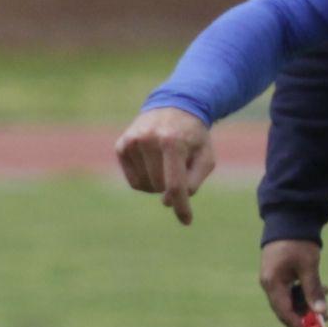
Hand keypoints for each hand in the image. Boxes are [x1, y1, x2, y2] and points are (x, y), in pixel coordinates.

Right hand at [116, 106, 215, 220]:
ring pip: (146, 186)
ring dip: (159, 184)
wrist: (174, 106)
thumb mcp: (206, 157)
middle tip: (180, 167)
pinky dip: (146, 180)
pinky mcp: (122, 146)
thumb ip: (193, 182)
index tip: (186, 221)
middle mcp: (148, 139)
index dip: (181, 205)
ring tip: (167, 161)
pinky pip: (134, 181)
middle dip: (172, 186)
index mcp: (172, 141)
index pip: (175, 184)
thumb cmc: (193, 137)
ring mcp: (132, 142)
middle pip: (160, 186)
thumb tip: (168, 202)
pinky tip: (153, 162)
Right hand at [260, 239, 326, 326]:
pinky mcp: (278, 274)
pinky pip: (290, 290)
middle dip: (305, 315)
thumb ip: (314, 291)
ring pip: (290, 299)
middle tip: (324, 320)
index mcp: (272, 283)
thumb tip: (321, 313)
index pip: (284, 312)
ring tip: (326, 297)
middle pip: (285, 308)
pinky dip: (304, 292)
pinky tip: (321, 287)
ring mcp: (272, 278)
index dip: (298, 324)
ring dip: (307, 302)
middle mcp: (268, 283)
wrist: (289, 217)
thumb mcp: (309, 267)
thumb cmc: (298, 241)